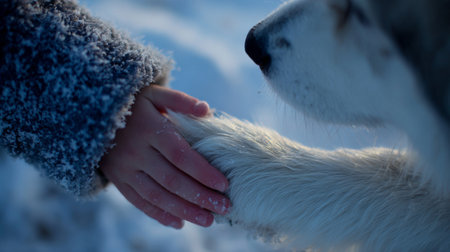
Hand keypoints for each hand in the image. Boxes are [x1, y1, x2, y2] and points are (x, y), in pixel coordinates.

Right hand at [100, 85, 229, 228]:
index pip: (180, 155)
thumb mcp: (154, 93)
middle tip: (224, 207)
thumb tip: (207, 111)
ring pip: (156, 196)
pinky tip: (179, 222)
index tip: (224, 184)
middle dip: (200, 196)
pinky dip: (158, 215)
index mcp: (149, 129)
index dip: (203, 172)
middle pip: (172, 180)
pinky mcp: (118, 180)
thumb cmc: (132, 103)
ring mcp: (124, 169)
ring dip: (184, 211)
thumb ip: (180, 101)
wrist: (90, 113)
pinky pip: (138, 202)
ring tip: (208, 220)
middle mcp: (136, 152)